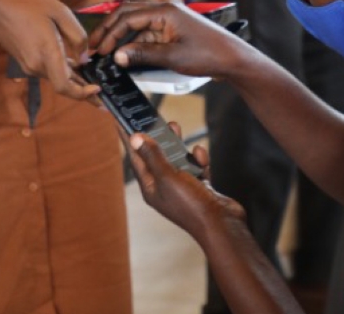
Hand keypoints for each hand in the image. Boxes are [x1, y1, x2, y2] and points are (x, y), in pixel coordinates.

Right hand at [0, 0, 96, 100]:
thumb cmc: (26, 4)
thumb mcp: (60, 12)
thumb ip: (77, 36)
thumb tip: (84, 57)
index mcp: (47, 54)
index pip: (65, 87)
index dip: (82, 94)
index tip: (96, 90)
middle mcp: (36, 65)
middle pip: (63, 84)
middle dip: (81, 86)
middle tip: (99, 87)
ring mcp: (27, 65)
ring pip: (55, 75)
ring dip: (71, 76)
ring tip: (88, 73)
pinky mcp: (23, 61)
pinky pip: (46, 68)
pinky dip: (60, 68)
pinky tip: (71, 62)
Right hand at [87, 2, 252, 80]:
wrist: (233, 59)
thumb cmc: (209, 55)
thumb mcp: (173, 57)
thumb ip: (142, 55)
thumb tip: (116, 55)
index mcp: (164, 10)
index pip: (127, 17)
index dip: (109, 33)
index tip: (99, 50)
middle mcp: (164, 10)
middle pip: (127, 14)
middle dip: (108, 29)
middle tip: (93, 46)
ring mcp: (167, 20)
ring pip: (135, 24)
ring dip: (119, 37)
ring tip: (104, 52)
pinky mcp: (171, 31)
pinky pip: (146, 34)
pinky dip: (133, 43)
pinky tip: (124, 55)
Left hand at [125, 122, 243, 239]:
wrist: (222, 225)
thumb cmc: (191, 205)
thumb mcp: (167, 176)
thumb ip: (153, 156)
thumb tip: (135, 138)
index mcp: (151, 187)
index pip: (135, 158)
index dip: (128, 139)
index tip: (121, 121)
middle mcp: (164, 187)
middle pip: (156, 157)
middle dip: (155, 138)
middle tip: (151, 119)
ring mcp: (183, 187)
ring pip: (177, 160)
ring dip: (177, 145)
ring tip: (174, 126)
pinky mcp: (200, 187)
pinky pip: (196, 167)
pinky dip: (198, 159)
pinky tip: (199, 154)